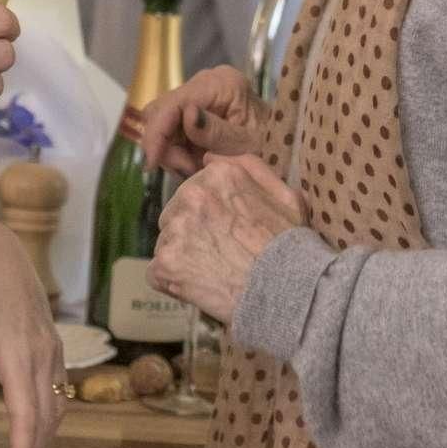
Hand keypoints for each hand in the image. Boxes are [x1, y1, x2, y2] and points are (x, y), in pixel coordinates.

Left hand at [0, 206, 65, 447]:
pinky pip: (58, 384)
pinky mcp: (53, 340)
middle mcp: (42, 352)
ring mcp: (52, 345)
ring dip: (44, 432)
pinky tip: (34, 418)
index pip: (26, 413)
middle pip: (47, 415)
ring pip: (57, 401)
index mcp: (18, 351)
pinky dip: (50, 409)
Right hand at [138, 65, 268, 176]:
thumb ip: (216, 131)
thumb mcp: (247, 144)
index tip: (151, 164)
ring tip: (195, 168)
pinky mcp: (195, 109)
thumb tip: (187, 115)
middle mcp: (205, 82)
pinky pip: (172, 130)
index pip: (174, 103)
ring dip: (171, 151)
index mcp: (220, 83)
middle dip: (165, 145)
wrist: (284, 144)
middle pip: (161, 111)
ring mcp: (198, 95)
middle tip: (187, 170)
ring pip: (162, 122)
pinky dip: (178, 150)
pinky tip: (195, 162)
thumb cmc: (273, 144)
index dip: (157, 133)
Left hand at [148, 154, 305, 324]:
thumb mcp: (284, 195)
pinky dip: (173, 282)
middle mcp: (191, 194)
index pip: (194, 192)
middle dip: (192, 234)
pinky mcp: (165, 262)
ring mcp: (176, 228)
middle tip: (221, 254)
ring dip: (183, 257)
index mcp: (217, 175)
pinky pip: (157, 273)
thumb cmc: (289, 246)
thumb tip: (210, 157)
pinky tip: (199, 288)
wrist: (285, 290)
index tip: (229, 233)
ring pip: (167, 243)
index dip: (210, 217)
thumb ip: (249, 168)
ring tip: (213, 272)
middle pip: (175, 215)